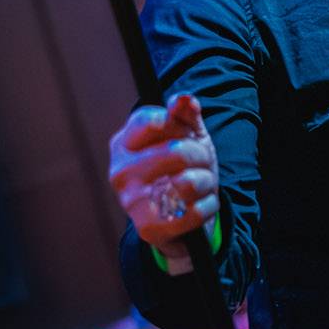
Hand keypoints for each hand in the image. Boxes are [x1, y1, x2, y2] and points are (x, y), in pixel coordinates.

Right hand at [110, 94, 219, 270]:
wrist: (181, 215)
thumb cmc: (183, 167)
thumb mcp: (187, 135)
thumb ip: (186, 114)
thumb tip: (183, 99)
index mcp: (124, 143)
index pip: (154, 120)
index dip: (180, 126)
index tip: (186, 133)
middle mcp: (120, 171)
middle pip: (179, 151)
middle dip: (202, 156)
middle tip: (202, 162)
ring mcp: (131, 202)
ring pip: (190, 182)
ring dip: (207, 182)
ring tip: (201, 184)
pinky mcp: (148, 229)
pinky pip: (195, 212)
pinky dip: (208, 206)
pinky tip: (200, 205)